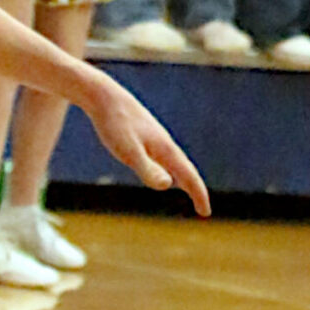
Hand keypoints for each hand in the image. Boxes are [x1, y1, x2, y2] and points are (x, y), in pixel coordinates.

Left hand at [80, 67, 210, 213]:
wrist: (103, 96)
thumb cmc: (114, 124)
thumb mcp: (127, 151)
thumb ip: (147, 169)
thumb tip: (168, 185)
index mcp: (164, 149)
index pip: (188, 176)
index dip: (199, 195)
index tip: (206, 213)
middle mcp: (164, 144)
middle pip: (186, 170)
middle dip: (195, 189)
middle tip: (203, 209)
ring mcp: (155, 138)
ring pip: (175, 162)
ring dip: (185, 178)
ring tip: (188, 190)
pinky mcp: (144, 135)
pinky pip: (164, 157)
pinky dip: (171, 169)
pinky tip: (162, 170)